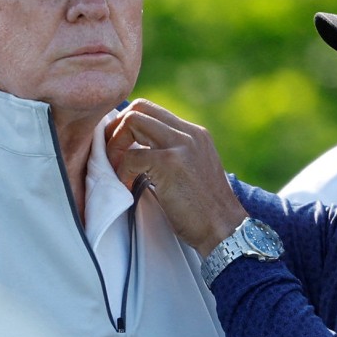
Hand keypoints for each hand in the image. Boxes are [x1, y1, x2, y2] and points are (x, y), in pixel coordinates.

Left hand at [105, 99, 246, 256]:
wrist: (225, 229)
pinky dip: (123, 172)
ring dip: (115, 145)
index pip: (152, 111)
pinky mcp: (170, 163)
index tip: (120, 149)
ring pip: (132, 121)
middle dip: (116, 129)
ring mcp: (181, 145)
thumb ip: (171, 155)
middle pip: (140, 107)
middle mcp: (189, 133)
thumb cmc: (204, 209)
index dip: (128, 125)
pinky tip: (129, 187)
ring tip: (117, 170)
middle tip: (111, 156)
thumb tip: (136, 151)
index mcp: (194, 134)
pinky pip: (132, 156)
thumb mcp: (192, 170)